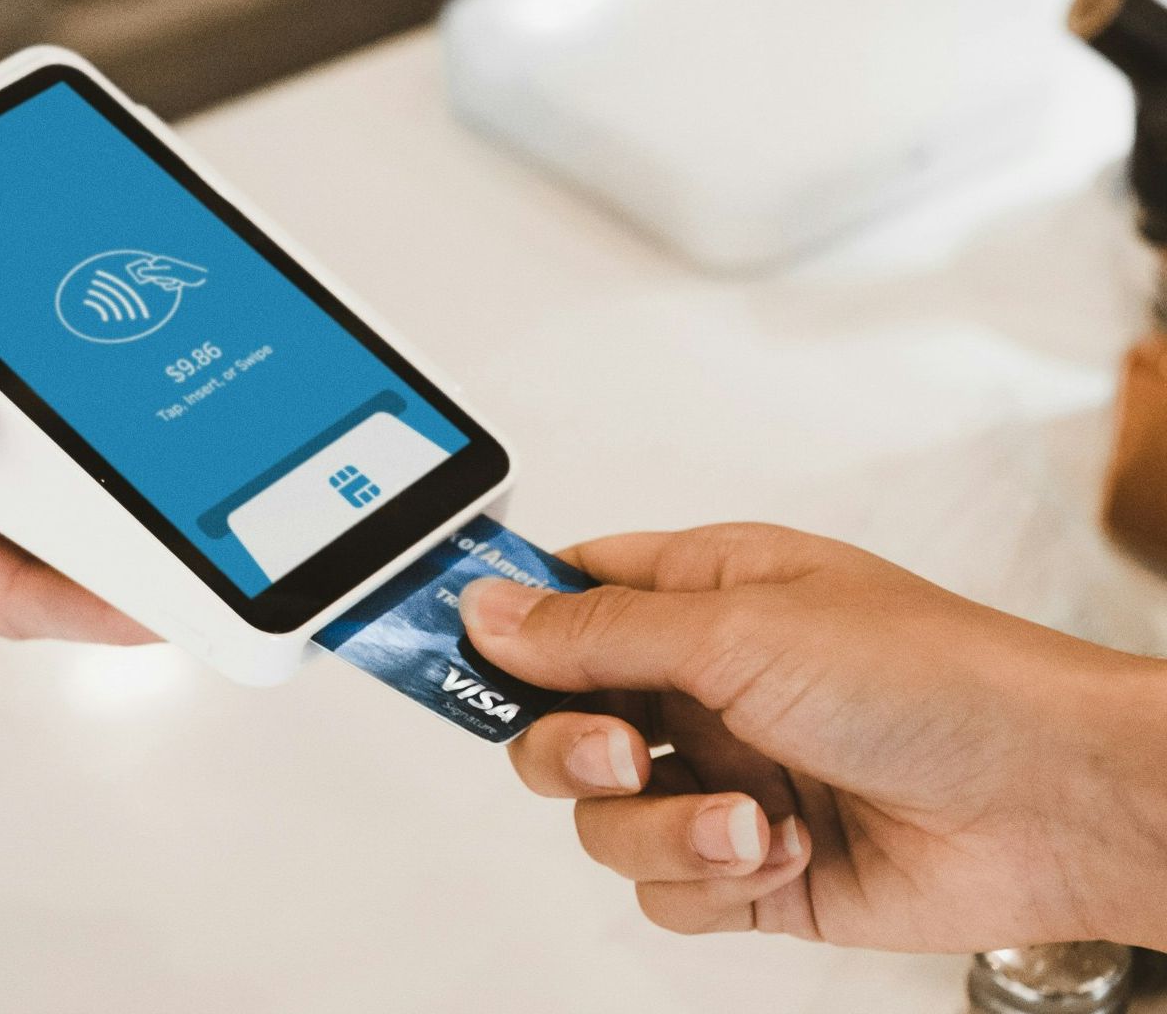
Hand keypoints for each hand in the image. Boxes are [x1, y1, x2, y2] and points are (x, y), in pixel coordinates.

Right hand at [0, 206, 152, 643]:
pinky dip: (43, 347)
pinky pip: (0, 364)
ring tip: (182, 403)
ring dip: (95, 426)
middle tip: (218, 495)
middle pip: (41, 522)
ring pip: (31, 441)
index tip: (180, 606)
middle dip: (127, 518)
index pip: (5, 591)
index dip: (95, 609)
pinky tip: (90, 315)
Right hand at [459, 524, 1166, 952]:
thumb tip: (485, 608)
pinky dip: (710, 881)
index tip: (438, 649)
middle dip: (574, 750)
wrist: (1050, 803)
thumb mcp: (740, 631)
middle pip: (557, 724)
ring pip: (602, 821)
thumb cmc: (935, 678)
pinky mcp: (749, 869)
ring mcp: (722, 778)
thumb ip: (595, 631)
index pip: (560, 600)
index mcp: (700, 596)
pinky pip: (662, 892)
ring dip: (665, 830)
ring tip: (744, 818)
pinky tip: (778, 853)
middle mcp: (702, 686)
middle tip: (622, 749)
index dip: (498, 626)